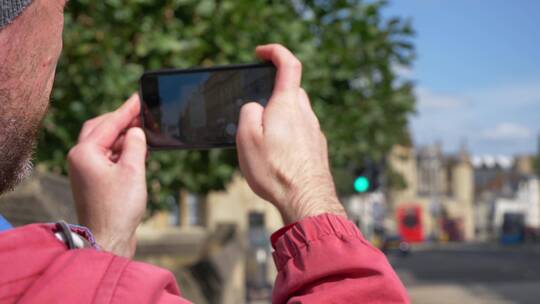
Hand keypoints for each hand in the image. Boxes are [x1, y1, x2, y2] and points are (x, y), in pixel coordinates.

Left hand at [68, 94, 146, 257]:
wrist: (108, 239)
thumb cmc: (118, 208)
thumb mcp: (133, 170)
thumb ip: (136, 144)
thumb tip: (136, 131)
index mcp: (85, 153)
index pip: (108, 123)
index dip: (127, 110)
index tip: (140, 98)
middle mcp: (80, 158)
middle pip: (100, 128)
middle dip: (121, 120)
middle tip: (140, 112)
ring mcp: (84, 170)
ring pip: (103, 143)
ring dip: (122, 137)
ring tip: (143, 132)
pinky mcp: (92, 181)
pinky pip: (106, 157)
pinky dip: (121, 152)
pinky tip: (137, 152)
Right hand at [237, 44, 345, 224]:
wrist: (306, 200)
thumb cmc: (275, 171)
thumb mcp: (247, 138)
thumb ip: (248, 113)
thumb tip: (255, 107)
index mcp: (288, 105)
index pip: (288, 64)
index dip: (275, 51)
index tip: (261, 52)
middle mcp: (306, 114)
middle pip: (291, 91)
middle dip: (273, 93)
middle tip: (256, 111)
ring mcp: (314, 131)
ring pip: (296, 113)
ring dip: (281, 118)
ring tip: (264, 141)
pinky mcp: (317, 148)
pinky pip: (301, 131)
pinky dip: (289, 135)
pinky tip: (278, 156)